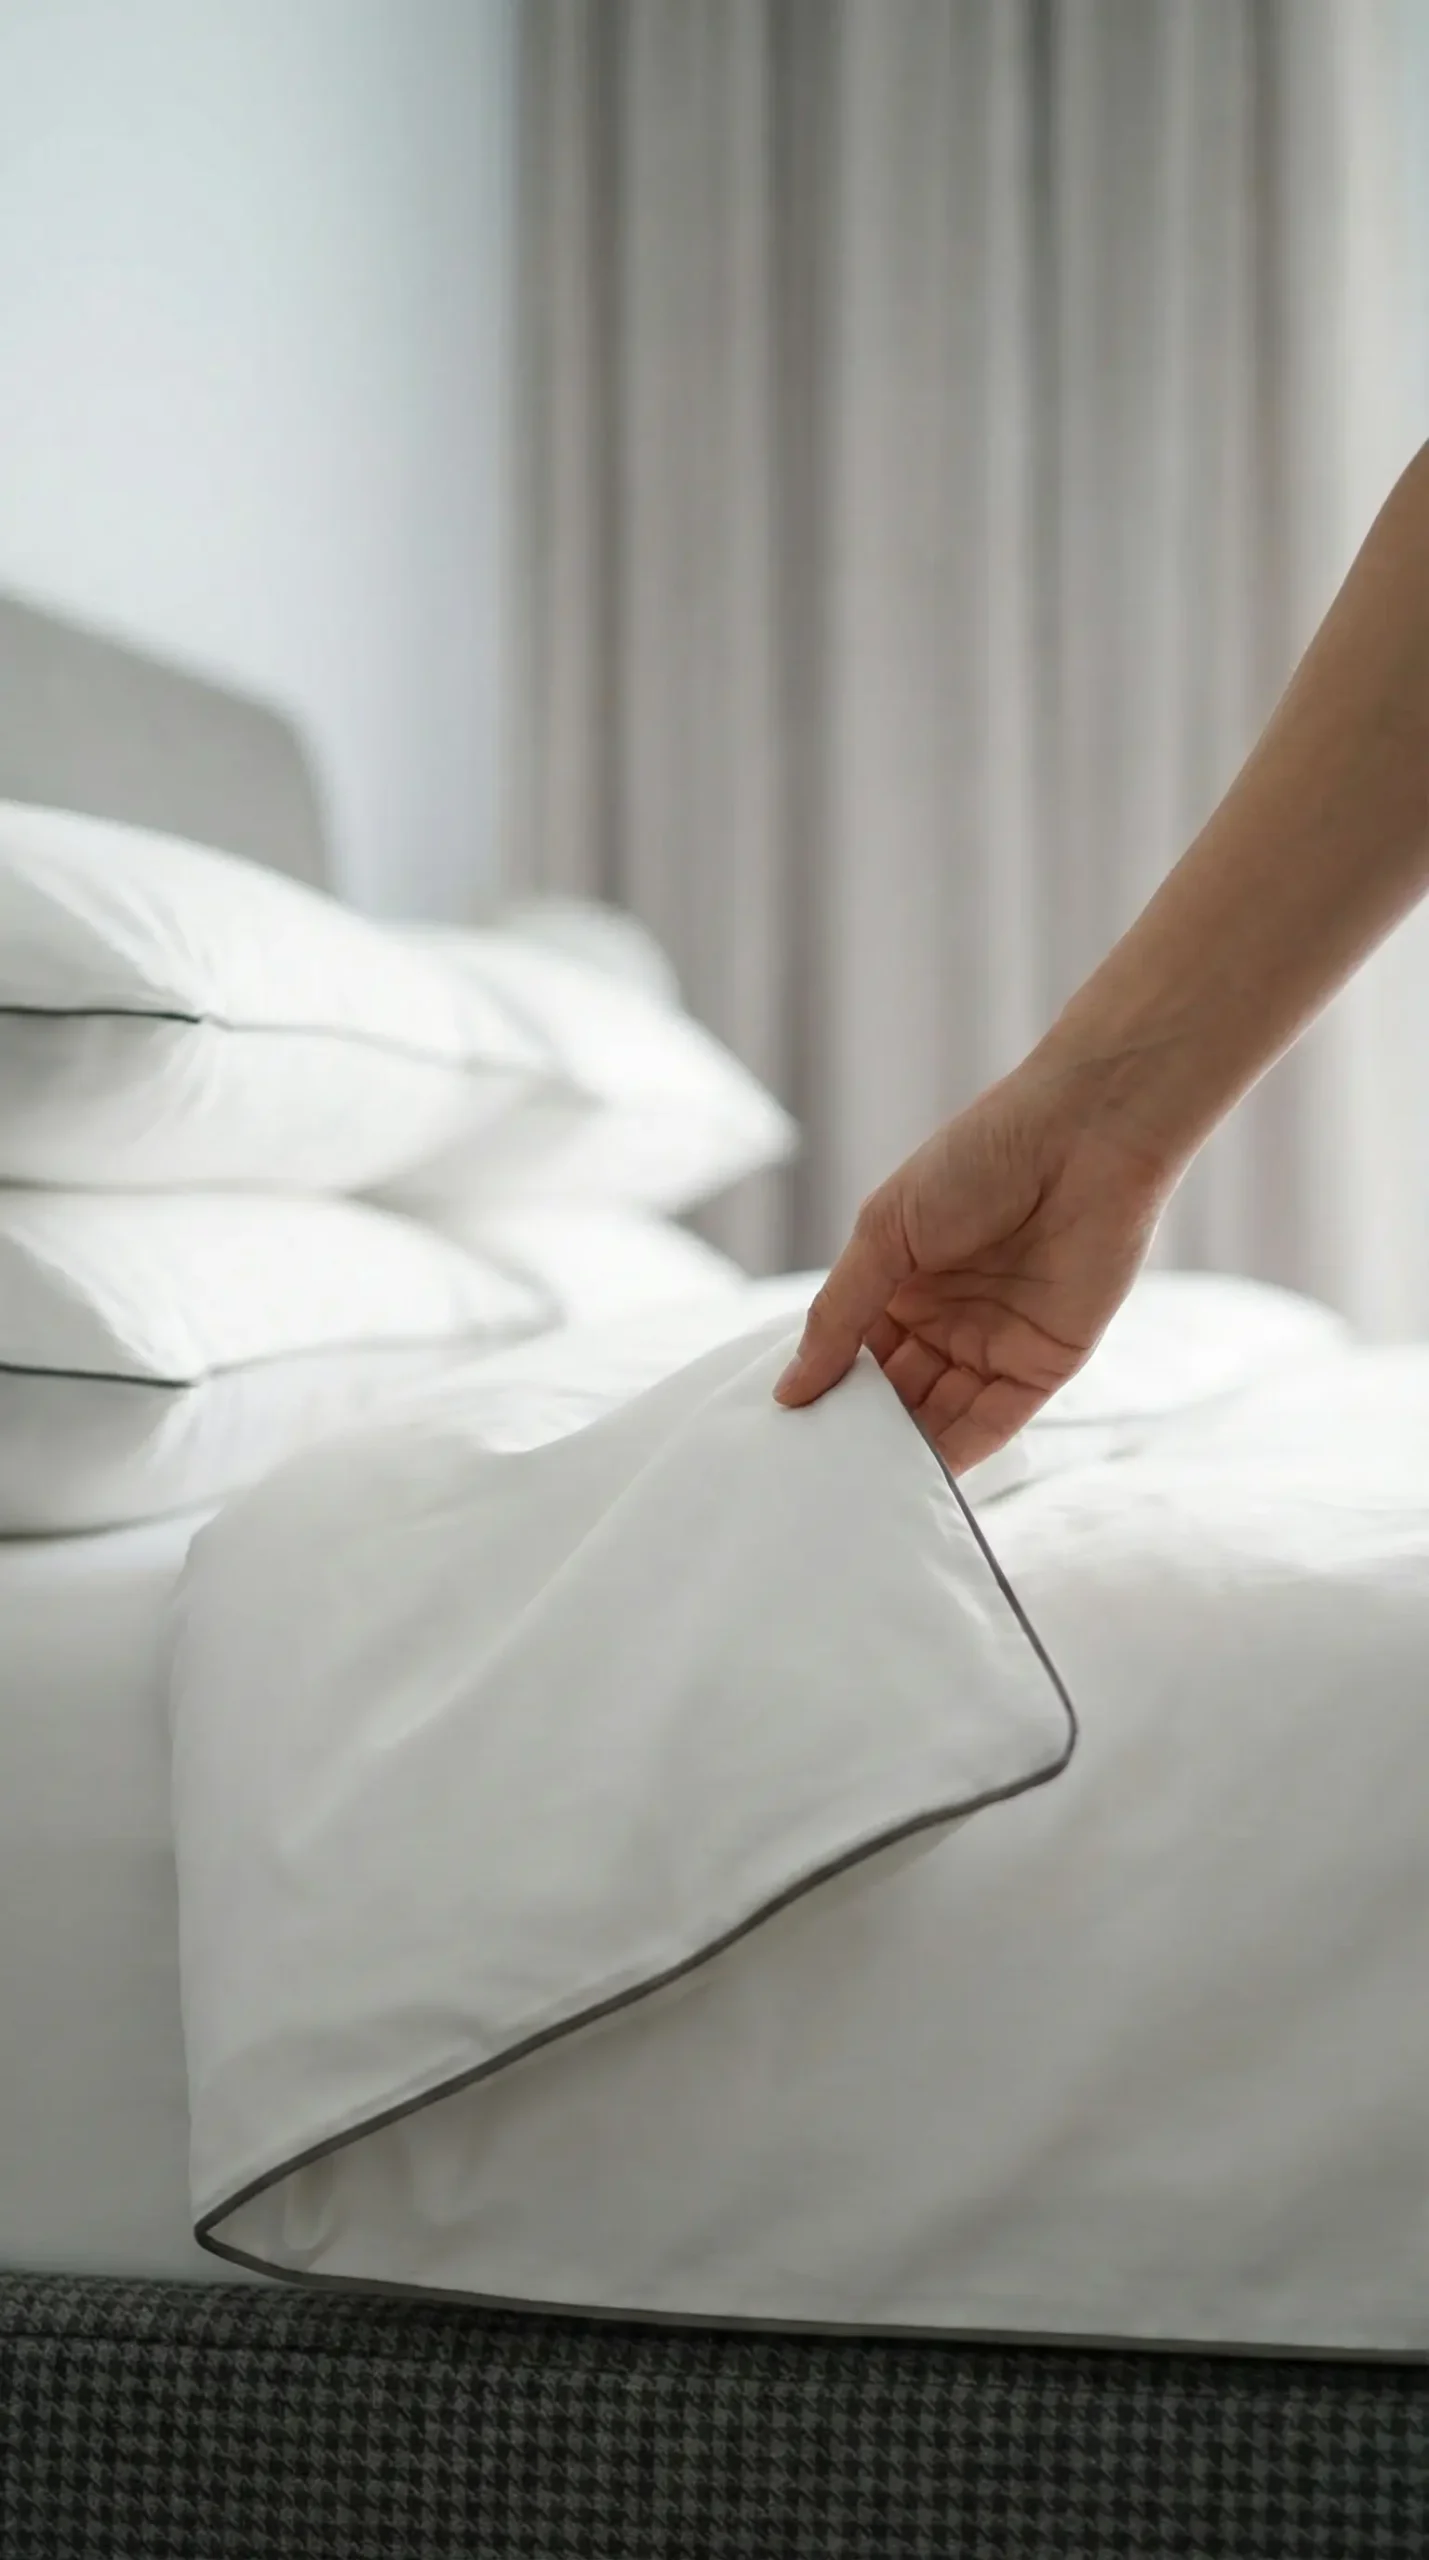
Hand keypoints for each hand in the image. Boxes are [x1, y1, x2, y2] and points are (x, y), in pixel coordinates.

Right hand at [773, 1058, 1172, 1471]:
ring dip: (902, 1453)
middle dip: (860, 1432)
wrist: (1084, 1139)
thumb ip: (838, 1316)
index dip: (823, 1390)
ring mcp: (993, 1345)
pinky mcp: (1043, 1367)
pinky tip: (915, 1481)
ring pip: (937, 1417)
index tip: (786, 1433)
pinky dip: (955, 1456)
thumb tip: (788, 1389)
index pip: (852, 1353)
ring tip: (856, 1488)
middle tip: (813, 1477)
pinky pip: (990, 1424)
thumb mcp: (884, 1233)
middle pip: (892, 1394)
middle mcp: (945, 1319)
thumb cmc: (978, 1161)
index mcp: (901, 1281)